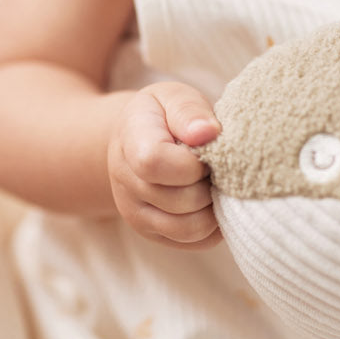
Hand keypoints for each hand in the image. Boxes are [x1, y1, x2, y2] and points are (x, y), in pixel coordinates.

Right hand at [108, 82, 222, 248]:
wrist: (135, 141)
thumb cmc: (162, 116)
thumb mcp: (173, 96)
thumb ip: (189, 110)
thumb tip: (207, 134)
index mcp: (129, 143)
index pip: (155, 164)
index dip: (193, 161)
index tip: (205, 147)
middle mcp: (125, 184)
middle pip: (182, 200)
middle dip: (210, 182)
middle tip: (214, 164)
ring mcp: (136, 214)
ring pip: (191, 228)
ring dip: (214, 206)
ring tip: (212, 181)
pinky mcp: (153, 234)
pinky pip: (196, 242)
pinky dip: (214, 225)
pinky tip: (210, 199)